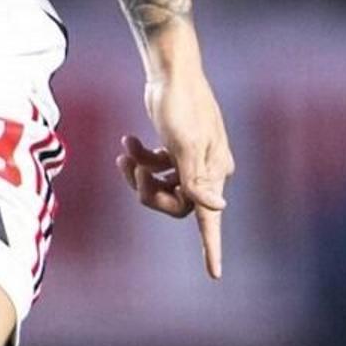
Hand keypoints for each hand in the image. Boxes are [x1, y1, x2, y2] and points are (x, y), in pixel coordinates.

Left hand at [121, 44, 235, 279]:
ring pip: (162, 186)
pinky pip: (156, 168)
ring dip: (140, 173)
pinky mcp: (175, 149)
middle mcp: (206, 170)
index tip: (215, 274)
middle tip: (133, 171)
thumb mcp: (183, 145)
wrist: (171, 71)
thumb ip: (197, 180)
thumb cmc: (180, 104)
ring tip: (126, 152)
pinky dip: (141, 158)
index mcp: (213, 172)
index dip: (212, 248)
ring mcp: (190, 160)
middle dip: (149, 192)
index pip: (210, 218)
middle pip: (175, 203)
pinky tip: (129, 141)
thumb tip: (219, 208)